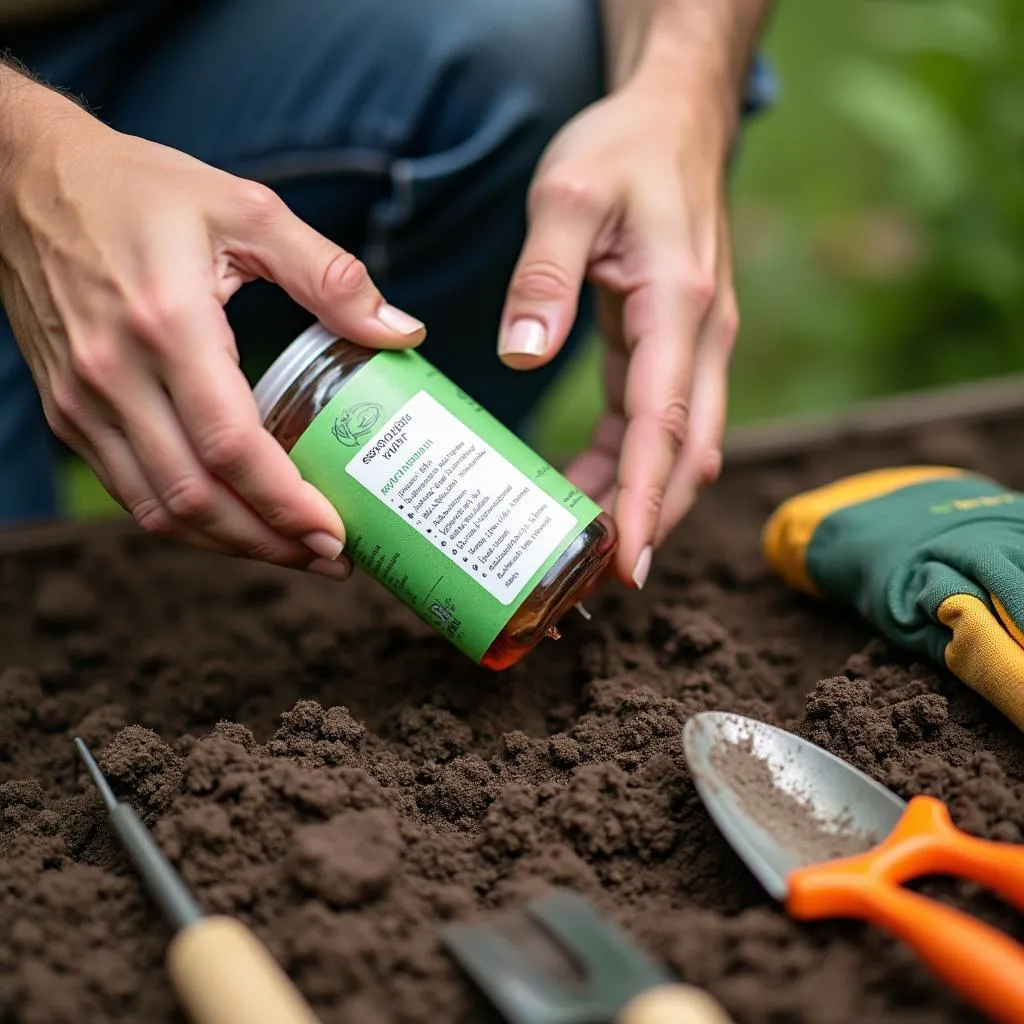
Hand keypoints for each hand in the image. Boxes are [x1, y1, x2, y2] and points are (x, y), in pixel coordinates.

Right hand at [0, 81, 424, 578]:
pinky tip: (234, 520)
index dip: (286, 503)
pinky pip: (130, 491)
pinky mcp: (69, 412)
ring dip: (230, 543)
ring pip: (159, 508)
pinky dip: (185, 519)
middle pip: (196, 496)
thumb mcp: (247, 210)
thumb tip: (402, 331)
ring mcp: (83, 400)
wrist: (24, 183)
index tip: (335, 533)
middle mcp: (115, 373)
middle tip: (328, 556)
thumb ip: (329, 274)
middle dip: (269, 542)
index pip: (231, 445)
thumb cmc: (140, 190)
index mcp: (168, 323)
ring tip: (291, 551)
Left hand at [497, 79, 737, 588]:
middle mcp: (701, 339)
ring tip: (581, 557)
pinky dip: (626, 468)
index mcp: (679, 307)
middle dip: (648, 525)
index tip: (624, 565)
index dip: (642, 501)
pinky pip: (656, 425)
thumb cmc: (624, 150)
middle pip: (686, 457)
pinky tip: (584, 493)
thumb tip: (521, 353)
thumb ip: (544, 273)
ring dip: (637, 505)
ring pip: (677, 450)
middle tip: (597, 587)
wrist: (675, 121)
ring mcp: (695, 348)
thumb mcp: (569, 194)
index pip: (663, 425)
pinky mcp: (675, 350)